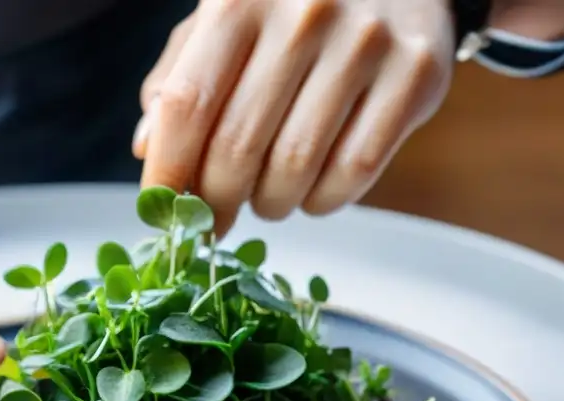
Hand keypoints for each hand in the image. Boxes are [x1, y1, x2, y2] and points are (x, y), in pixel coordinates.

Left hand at [135, 0, 454, 234]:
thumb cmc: (291, 7)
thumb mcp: (226, 21)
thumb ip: (180, 78)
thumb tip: (147, 148)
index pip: (187, 107)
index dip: (168, 175)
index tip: (162, 216)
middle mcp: (304, 14)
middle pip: (238, 149)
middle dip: (219, 203)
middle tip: (218, 215)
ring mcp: (365, 42)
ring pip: (296, 169)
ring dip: (272, 205)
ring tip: (268, 197)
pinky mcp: (416, 73)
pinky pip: (356, 171)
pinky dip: (325, 200)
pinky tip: (314, 192)